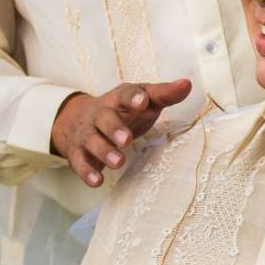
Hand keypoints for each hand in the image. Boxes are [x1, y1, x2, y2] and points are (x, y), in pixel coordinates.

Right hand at [50, 79, 192, 187]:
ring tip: (118, 162)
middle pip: (104, 119)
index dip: (132, 97)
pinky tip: (97, 181)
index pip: (124, 94)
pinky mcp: (78, 153)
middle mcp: (99, 115)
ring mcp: (87, 134)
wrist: (78, 119)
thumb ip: (164, 94)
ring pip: (92, 141)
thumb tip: (187, 84)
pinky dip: (87, 172)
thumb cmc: (122, 111)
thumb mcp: (143, 100)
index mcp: (118, 100)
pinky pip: (80, 162)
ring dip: (104, 152)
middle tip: (127, 140)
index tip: (142, 101)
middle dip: (115, 129)